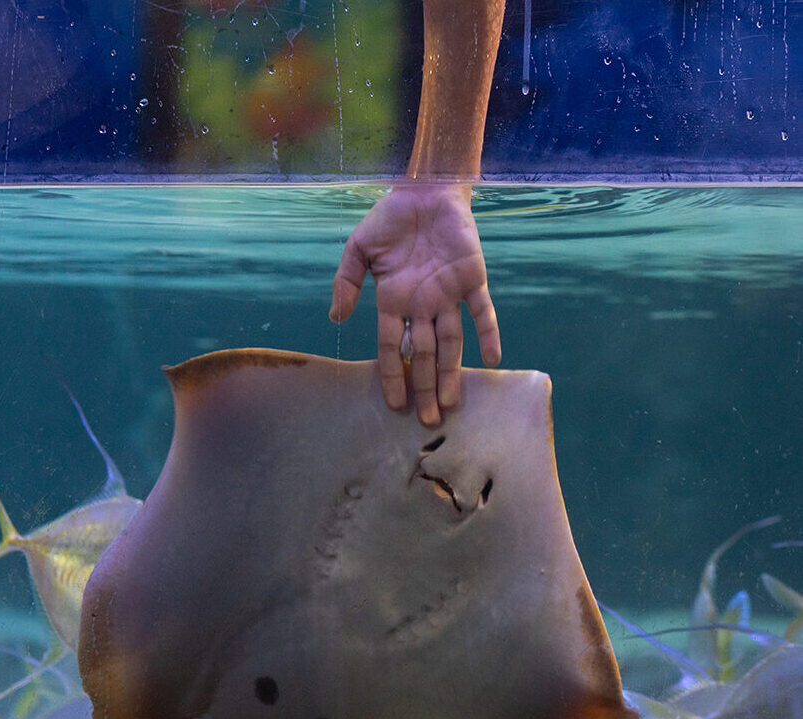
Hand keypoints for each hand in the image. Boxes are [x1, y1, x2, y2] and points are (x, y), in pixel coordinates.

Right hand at [329, 183, 500, 426]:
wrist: (424, 189)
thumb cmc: (391, 219)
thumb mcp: (359, 248)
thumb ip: (346, 281)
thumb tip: (336, 318)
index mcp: (394, 301)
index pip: (392, 347)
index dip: (394, 375)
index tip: (395, 404)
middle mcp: (422, 305)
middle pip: (424, 354)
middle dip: (425, 387)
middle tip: (427, 420)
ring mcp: (448, 295)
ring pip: (450, 342)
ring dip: (451, 372)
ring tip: (450, 403)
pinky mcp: (472, 279)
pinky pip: (481, 311)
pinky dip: (487, 332)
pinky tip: (490, 358)